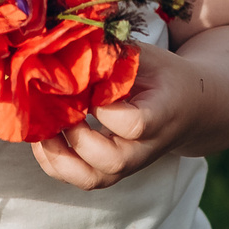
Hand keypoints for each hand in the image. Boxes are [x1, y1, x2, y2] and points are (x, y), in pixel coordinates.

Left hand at [31, 43, 204, 189]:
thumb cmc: (162, 76)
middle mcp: (145, 148)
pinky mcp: (110, 171)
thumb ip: (113, 56)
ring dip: (58, 156)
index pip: (134, 125)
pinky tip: (43, 138)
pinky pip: (78, 178)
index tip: (92, 89)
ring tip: (41, 129)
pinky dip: (53, 163)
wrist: (187, 108)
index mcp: (161, 115)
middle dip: (76, 137)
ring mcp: (127, 165)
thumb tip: (67, 50)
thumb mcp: (146, 57)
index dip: (106, 110)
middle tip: (59, 110)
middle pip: (111, 160)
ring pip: (91, 179)